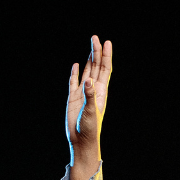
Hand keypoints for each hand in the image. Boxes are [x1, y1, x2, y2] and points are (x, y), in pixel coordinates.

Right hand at [66, 35, 111, 174]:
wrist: (81, 141)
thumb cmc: (89, 129)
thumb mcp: (91, 112)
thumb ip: (90, 96)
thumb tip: (89, 81)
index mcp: (100, 92)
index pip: (104, 70)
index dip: (106, 56)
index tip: (106, 42)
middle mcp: (93, 90)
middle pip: (96, 67)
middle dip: (96, 52)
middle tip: (95, 37)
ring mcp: (82, 93)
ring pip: (86, 71)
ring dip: (88, 59)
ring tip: (90, 47)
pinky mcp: (72, 98)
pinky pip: (73, 81)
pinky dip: (75, 72)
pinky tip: (76, 64)